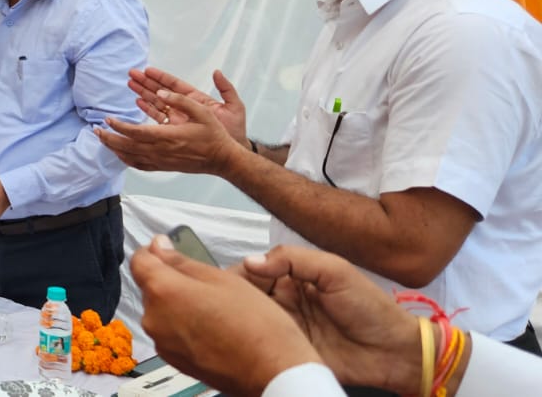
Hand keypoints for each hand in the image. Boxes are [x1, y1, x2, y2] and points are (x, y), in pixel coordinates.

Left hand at [96, 87, 243, 175]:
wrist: (222, 159)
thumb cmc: (213, 134)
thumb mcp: (202, 111)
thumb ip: (180, 100)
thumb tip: (162, 91)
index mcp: (167, 136)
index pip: (135, 132)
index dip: (119, 126)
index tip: (107, 119)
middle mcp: (160, 151)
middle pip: (127, 146)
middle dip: (109, 138)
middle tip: (96, 130)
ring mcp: (161, 161)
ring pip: (130, 157)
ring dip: (114, 149)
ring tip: (103, 140)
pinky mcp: (163, 167)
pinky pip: (139, 166)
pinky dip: (126, 160)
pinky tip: (119, 154)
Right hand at [129, 67, 246, 145]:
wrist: (232, 153)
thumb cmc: (235, 131)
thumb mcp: (234, 107)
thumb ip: (226, 89)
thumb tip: (217, 72)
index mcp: (197, 99)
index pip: (175, 85)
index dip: (161, 77)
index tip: (147, 70)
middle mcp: (186, 107)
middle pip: (162, 92)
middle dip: (147, 82)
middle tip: (132, 74)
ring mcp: (179, 118)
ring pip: (157, 103)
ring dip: (144, 93)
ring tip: (130, 84)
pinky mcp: (175, 130)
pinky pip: (159, 118)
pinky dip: (148, 109)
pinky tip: (138, 102)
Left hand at [132, 236, 321, 395]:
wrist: (272, 371)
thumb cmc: (255, 326)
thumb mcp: (221, 278)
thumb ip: (182, 261)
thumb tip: (159, 247)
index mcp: (163, 291)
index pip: (139, 261)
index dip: (153, 251)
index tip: (165, 248)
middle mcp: (154, 319)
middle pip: (151, 288)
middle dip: (171, 281)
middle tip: (205, 283)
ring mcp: (163, 343)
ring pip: (162, 312)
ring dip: (178, 305)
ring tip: (214, 309)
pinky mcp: (173, 360)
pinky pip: (171, 334)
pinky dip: (184, 326)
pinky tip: (212, 327)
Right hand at [234, 245, 421, 393]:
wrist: (393, 352)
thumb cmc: (370, 307)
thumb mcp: (335, 270)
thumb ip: (293, 259)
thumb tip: (250, 261)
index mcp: (292, 277)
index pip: (252, 272)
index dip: (236, 276)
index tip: (224, 284)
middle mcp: (283, 302)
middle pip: (244, 297)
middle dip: (230, 299)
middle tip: (220, 306)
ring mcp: (283, 329)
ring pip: (247, 322)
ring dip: (235, 323)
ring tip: (226, 325)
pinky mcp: (286, 354)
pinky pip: (260, 348)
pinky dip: (247, 346)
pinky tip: (238, 345)